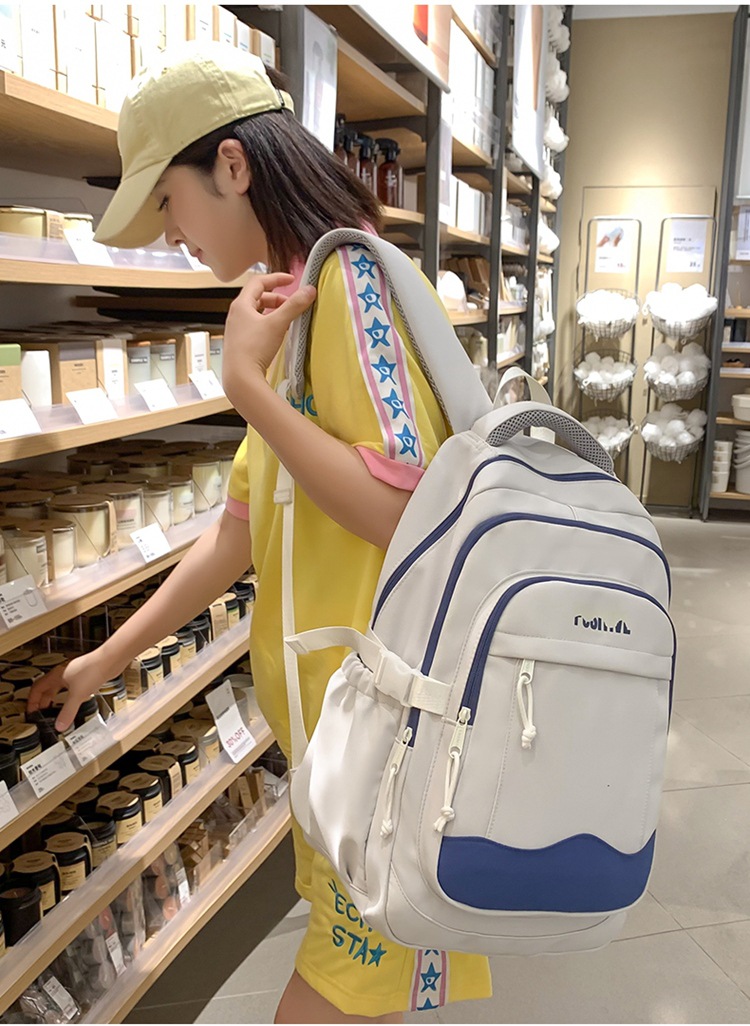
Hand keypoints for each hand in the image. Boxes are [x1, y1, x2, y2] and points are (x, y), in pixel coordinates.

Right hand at [27, 653, 110, 732]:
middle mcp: (63, 673)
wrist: (110, 660)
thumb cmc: (93, 669)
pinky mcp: (85, 675)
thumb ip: (68, 712)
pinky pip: (71, 687)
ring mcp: (74, 673)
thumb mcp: (78, 695)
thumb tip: (60, 725)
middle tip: (42, 712)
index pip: (37, 688)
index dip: (32, 700)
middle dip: (43, 700)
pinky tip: (75, 700)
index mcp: (56, 676)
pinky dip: (68, 695)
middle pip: (47, 687)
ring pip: (59, 686)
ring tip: (55, 707)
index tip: (31, 711)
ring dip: (55, 697)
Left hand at [222, 272, 316, 400]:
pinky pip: (255, 327)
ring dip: (273, 312)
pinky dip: (268, 325)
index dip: (276, 278)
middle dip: (277, 298)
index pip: (258, 282)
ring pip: (257, 313)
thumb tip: (309, 290)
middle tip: (292, 304)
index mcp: (241, 305)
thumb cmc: (253, 349)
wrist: (240, 377)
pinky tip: (278, 335)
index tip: (291, 279)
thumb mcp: (278, 324)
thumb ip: (294, 305)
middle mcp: (236, 315)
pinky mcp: (240, 343)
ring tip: (287, 320)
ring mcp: (237, 330)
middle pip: (258, 298)